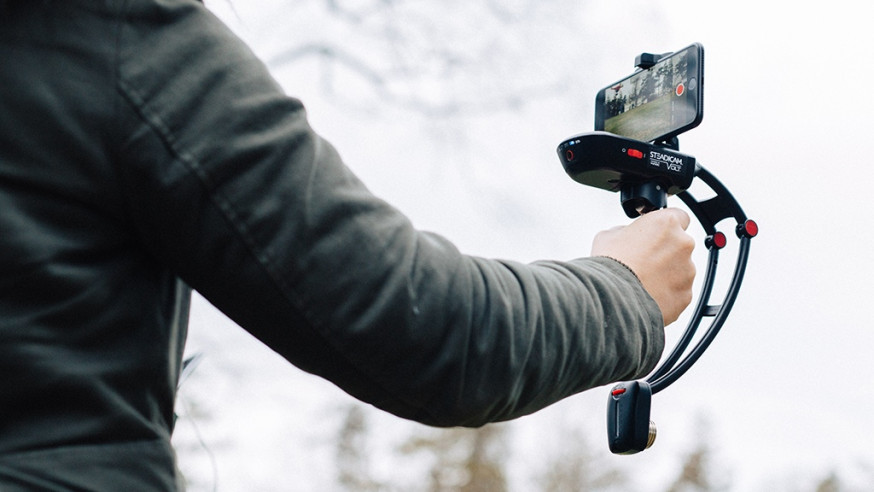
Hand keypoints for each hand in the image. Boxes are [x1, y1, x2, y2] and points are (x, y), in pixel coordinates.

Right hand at [591, 208, 695, 325]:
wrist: (612, 300)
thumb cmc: (609, 266)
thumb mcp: (608, 236)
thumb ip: (626, 231)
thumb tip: (628, 236)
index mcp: (666, 223)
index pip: (679, 216)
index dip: (665, 227)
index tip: (656, 235)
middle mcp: (683, 244)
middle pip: (680, 245)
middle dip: (665, 253)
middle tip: (643, 262)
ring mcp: (687, 271)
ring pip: (680, 270)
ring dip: (666, 274)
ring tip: (642, 282)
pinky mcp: (686, 295)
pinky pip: (679, 292)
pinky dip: (667, 294)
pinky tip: (647, 295)